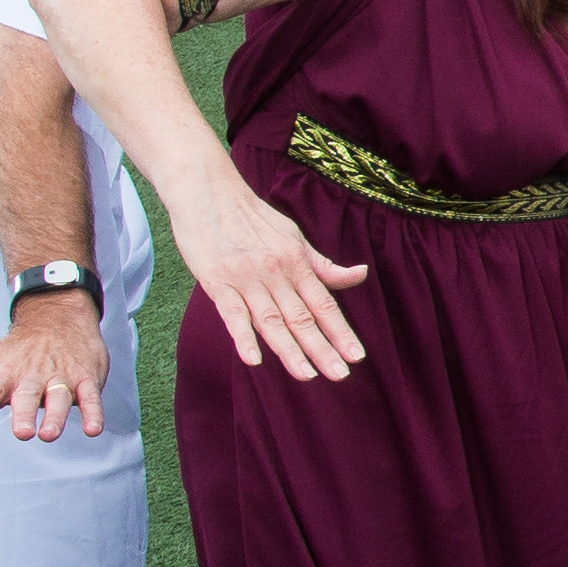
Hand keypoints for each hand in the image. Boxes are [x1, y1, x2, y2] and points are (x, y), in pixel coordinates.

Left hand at [0, 287, 109, 439]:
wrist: (56, 318)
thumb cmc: (9, 351)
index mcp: (2, 376)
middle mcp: (29, 377)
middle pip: (26, 397)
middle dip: (24, 413)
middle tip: (22, 433)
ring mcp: (58, 378)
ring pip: (59, 399)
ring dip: (56, 416)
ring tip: (49, 434)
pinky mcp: (84, 379)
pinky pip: (89, 397)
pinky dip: (92, 411)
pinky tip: (93, 429)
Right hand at [168, 179, 369, 384]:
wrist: (207, 190)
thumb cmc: (252, 216)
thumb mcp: (294, 237)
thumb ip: (323, 265)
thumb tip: (360, 274)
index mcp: (297, 263)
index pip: (324, 304)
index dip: (340, 331)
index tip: (357, 356)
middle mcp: (277, 273)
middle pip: (303, 318)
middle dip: (322, 348)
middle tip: (340, 376)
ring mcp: (247, 279)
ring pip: (272, 321)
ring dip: (290, 351)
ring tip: (307, 376)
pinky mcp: (217, 282)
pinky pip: (233, 314)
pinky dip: (243, 337)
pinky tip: (254, 360)